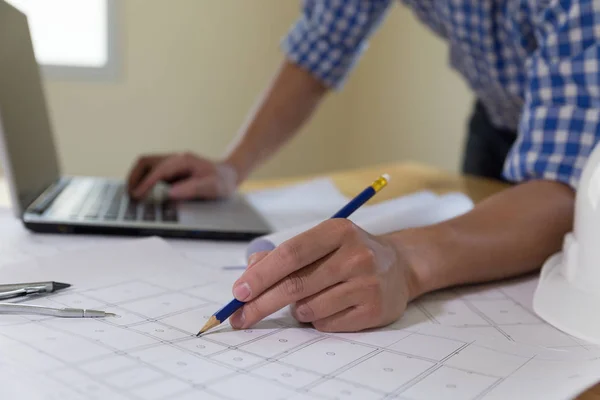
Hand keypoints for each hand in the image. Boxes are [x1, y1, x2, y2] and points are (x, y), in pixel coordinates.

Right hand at [126, 152, 237, 199]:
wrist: (230, 174)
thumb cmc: (222, 180)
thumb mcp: (212, 186)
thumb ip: (192, 189)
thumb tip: (170, 193)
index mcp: (183, 160)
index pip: (158, 171)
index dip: (146, 184)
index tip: (137, 196)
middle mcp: (175, 158)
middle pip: (146, 162)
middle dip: (134, 177)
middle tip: (129, 195)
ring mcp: (172, 163)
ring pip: (146, 165)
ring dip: (136, 178)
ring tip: (131, 195)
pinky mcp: (171, 169)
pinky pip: (151, 171)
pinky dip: (143, 180)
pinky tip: (141, 192)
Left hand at [229, 219, 418, 331]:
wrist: (399, 266)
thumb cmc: (348, 254)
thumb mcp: (320, 242)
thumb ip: (282, 255)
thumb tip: (249, 277)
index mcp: (337, 231)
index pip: (290, 254)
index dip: (261, 275)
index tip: (238, 293)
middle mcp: (355, 255)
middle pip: (296, 285)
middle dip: (261, 304)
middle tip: (240, 317)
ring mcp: (368, 283)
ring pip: (309, 309)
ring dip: (296, 310)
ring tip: (308, 300)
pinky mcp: (375, 309)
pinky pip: (327, 324)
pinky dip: (316, 320)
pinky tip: (328, 307)